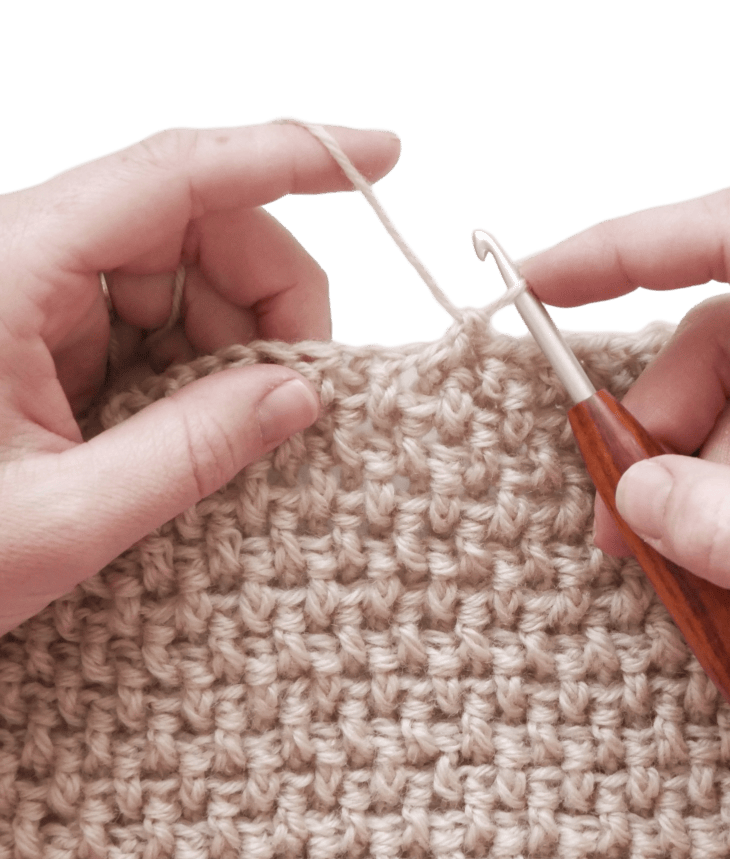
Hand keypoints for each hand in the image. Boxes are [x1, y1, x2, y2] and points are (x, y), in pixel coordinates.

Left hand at [0, 119, 400, 634]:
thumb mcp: (65, 518)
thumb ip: (193, 452)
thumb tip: (303, 394)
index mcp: (13, 271)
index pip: (175, 177)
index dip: (288, 157)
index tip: (380, 157)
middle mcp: (28, 257)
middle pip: (196, 226)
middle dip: (272, 297)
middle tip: (307, 390)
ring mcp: (41, 292)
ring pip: (188, 276)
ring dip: (240, 344)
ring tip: (244, 430)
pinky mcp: (52, 331)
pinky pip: (160, 322)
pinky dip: (205, 369)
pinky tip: (206, 425)